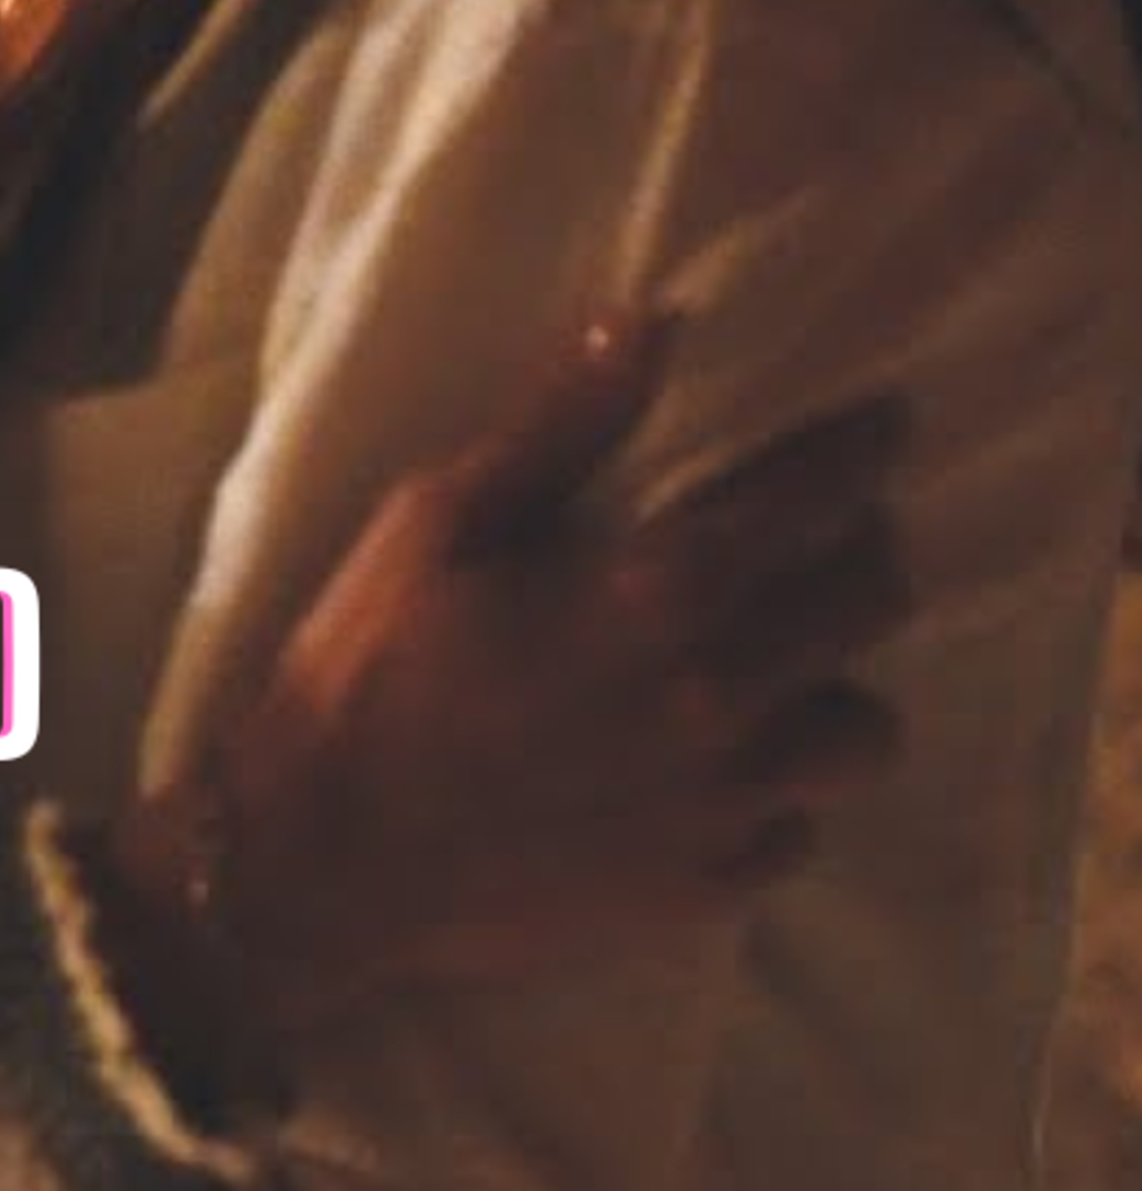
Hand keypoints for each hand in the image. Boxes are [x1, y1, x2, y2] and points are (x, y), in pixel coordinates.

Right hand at [168, 313, 907, 1037]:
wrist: (326, 853)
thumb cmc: (369, 661)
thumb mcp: (441, 516)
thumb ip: (561, 423)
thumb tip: (648, 319)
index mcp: (655, 591)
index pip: (811, 499)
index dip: (860, 449)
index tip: (881, 420)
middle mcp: (720, 699)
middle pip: (867, 605)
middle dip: (864, 549)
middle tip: (829, 526)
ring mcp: (722, 807)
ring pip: (864, 729)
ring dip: (836, 676)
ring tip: (782, 653)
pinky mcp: (703, 888)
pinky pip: (800, 826)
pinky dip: (778, 783)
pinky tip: (717, 759)